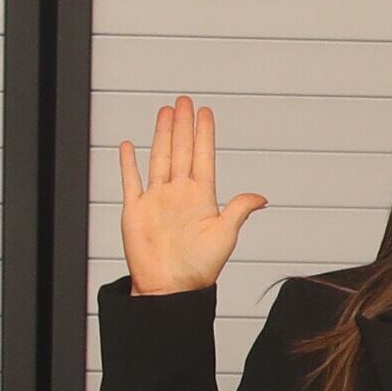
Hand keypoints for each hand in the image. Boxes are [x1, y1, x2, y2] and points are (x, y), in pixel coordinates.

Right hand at [118, 96, 265, 294]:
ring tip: (165, 112)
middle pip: (182, 150)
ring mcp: (157, 200)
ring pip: (160, 158)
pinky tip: (130, 145)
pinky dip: (129, 163)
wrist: (169, 290)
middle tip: (184, 101)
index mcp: (202, 197)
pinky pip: (131, 181)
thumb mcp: (225, 236)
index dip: (204, 134)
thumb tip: (262, 198)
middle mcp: (179, 194)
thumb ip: (239, 211)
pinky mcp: (135, 210)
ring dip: (162, 135)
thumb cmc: (199, 269)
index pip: (203, 157)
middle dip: (183, 125)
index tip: (206, 112)